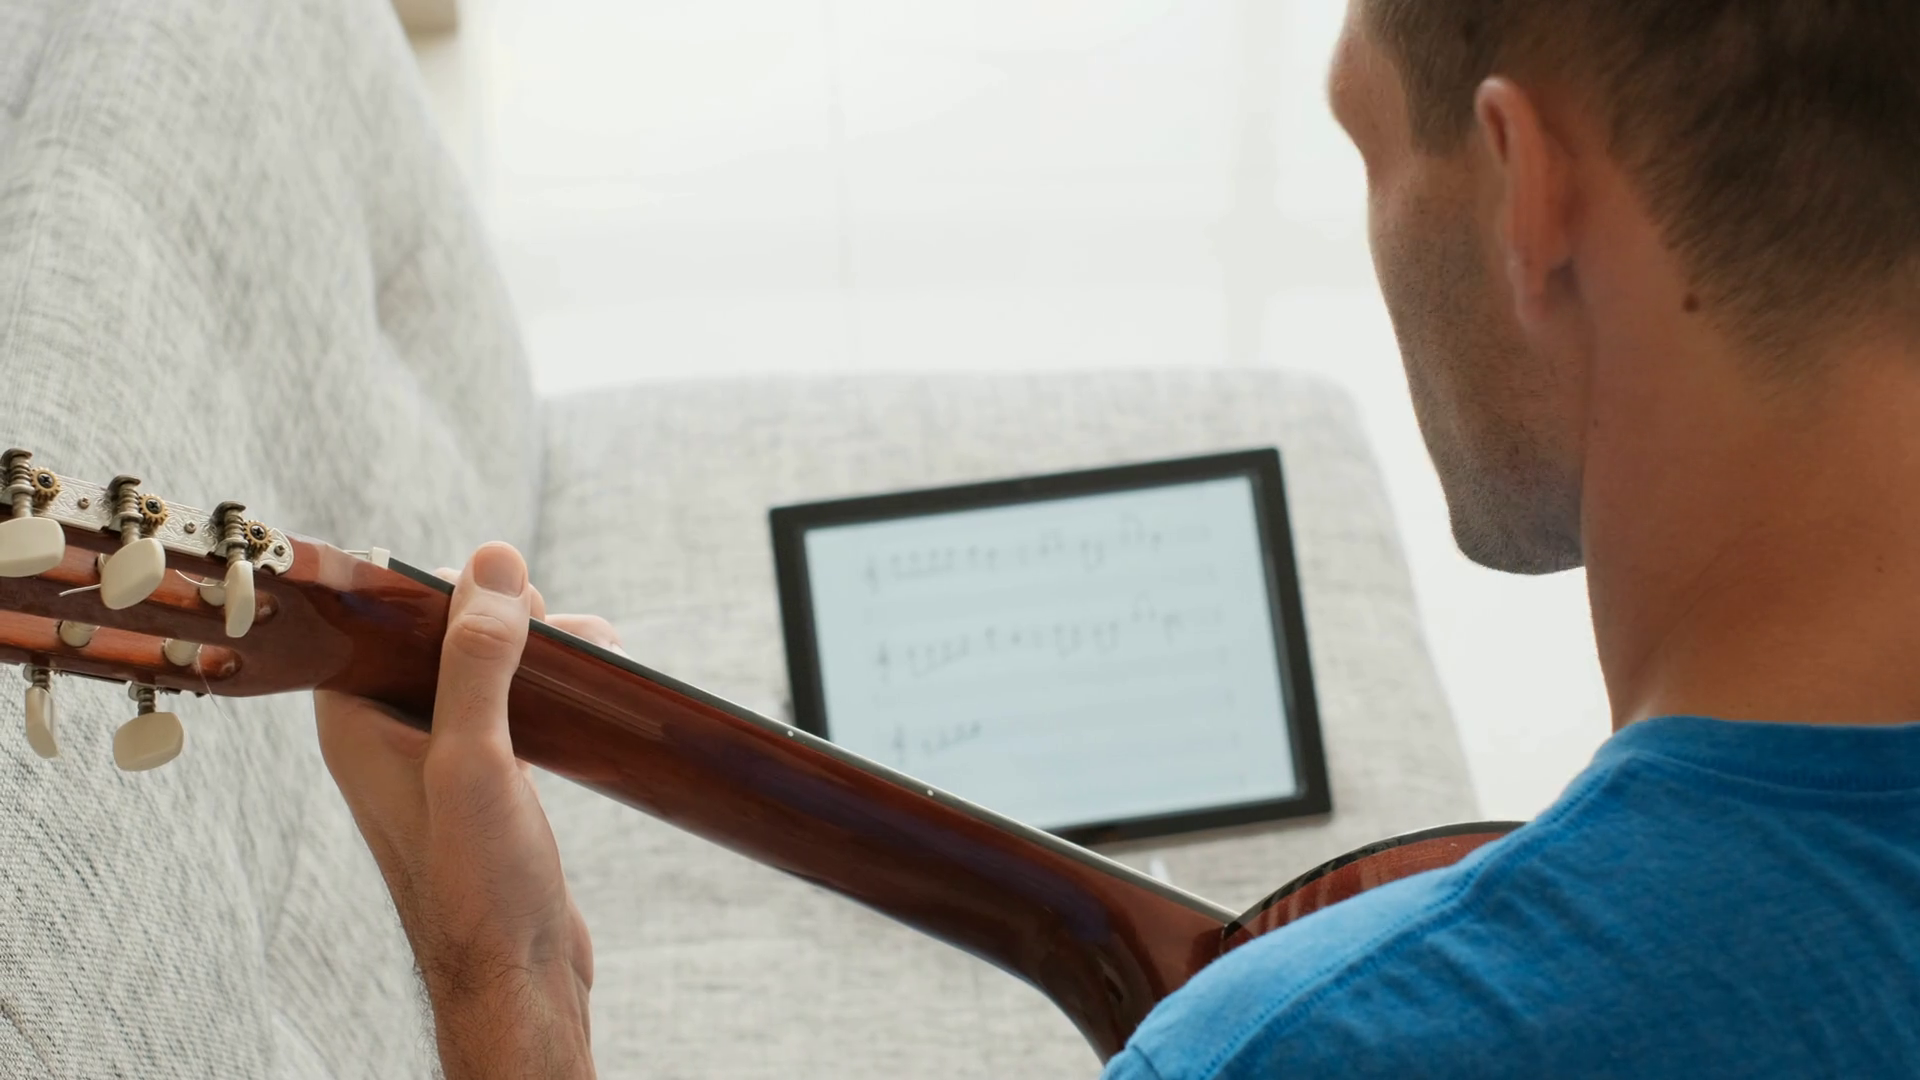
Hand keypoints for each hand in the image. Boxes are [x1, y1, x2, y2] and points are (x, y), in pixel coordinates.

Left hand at [315, 542, 619, 1079]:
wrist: (517, 977)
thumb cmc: (477, 882)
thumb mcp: (475, 755)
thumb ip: (476, 658)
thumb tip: (492, 564)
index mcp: (356, 725)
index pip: (374, 622)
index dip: (427, 587)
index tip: (494, 577)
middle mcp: (388, 739)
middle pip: (434, 639)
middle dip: (497, 613)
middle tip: (550, 614)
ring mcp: (437, 764)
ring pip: (478, 673)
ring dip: (530, 649)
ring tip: (593, 642)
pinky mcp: (484, 787)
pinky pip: (507, 711)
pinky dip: (544, 689)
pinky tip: (586, 688)